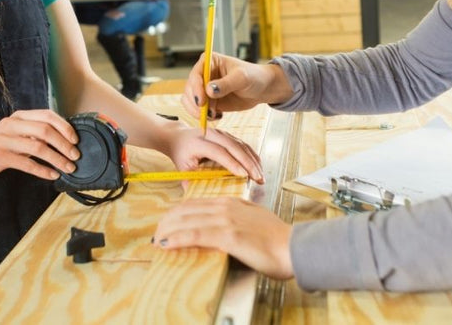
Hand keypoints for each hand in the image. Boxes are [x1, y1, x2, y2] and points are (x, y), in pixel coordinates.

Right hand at [0, 109, 80, 183]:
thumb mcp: (12, 134)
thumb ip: (31, 134)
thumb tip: (58, 139)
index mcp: (17, 117)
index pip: (47, 115)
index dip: (64, 126)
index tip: (76, 139)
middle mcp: (12, 124)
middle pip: (46, 130)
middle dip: (64, 144)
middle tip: (75, 156)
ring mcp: (4, 139)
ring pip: (38, 147)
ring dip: (57, 159)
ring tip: (68, 168)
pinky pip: (27, 163)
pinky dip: (42, 170)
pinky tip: (52, 175)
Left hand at [153, 197, 293, 279]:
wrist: (293, 247)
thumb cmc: (278, 240)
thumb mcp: (254, 220)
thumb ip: (238, 218)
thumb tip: (224, 226)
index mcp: (232, 203)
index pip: (196, 204)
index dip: (178, 213)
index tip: (167, 222)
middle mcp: (226, 208)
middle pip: (186, 210)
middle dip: (168, 222)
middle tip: (157, 233)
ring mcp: (226, 220)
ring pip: (187, 221)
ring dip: (168, 231)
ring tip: (157, 240)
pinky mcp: (228, 236)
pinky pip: (195, 235)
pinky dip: (178, 238)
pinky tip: (167, 243)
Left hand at [165, 125, 264, 183]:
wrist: (180, 137)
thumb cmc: (182, 155)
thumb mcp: (182, 167)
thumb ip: (190, 181)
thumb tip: (200, 199)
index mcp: (198, 141)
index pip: (218, 151)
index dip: (231, 163)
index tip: (243, 176)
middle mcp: (212, 134)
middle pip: (234, 146)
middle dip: (248, 163)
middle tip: (258, 178)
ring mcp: (222, 133)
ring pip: (241, 145)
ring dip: (253, 161)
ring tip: (260, 177)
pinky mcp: (229, 135)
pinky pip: (244, 145)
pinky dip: (252, 156)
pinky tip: (258, 168)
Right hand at [181, 53, 288, 120]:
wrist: (262, 89)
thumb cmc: (253, 76)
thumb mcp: (242, 78)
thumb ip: (226, 83)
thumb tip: (209, 90)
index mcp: (210, 61)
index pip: (196, 74)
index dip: (195, 88)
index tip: (201, 101)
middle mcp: (204, 74)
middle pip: (189, 89)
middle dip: (195, 102)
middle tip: (206, 113)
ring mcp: (204, 88)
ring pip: (190, 101)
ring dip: (197, 111)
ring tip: (214, 115)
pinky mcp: (209, 101)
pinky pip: (198, 110)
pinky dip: (204, 116)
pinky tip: (218, 116)